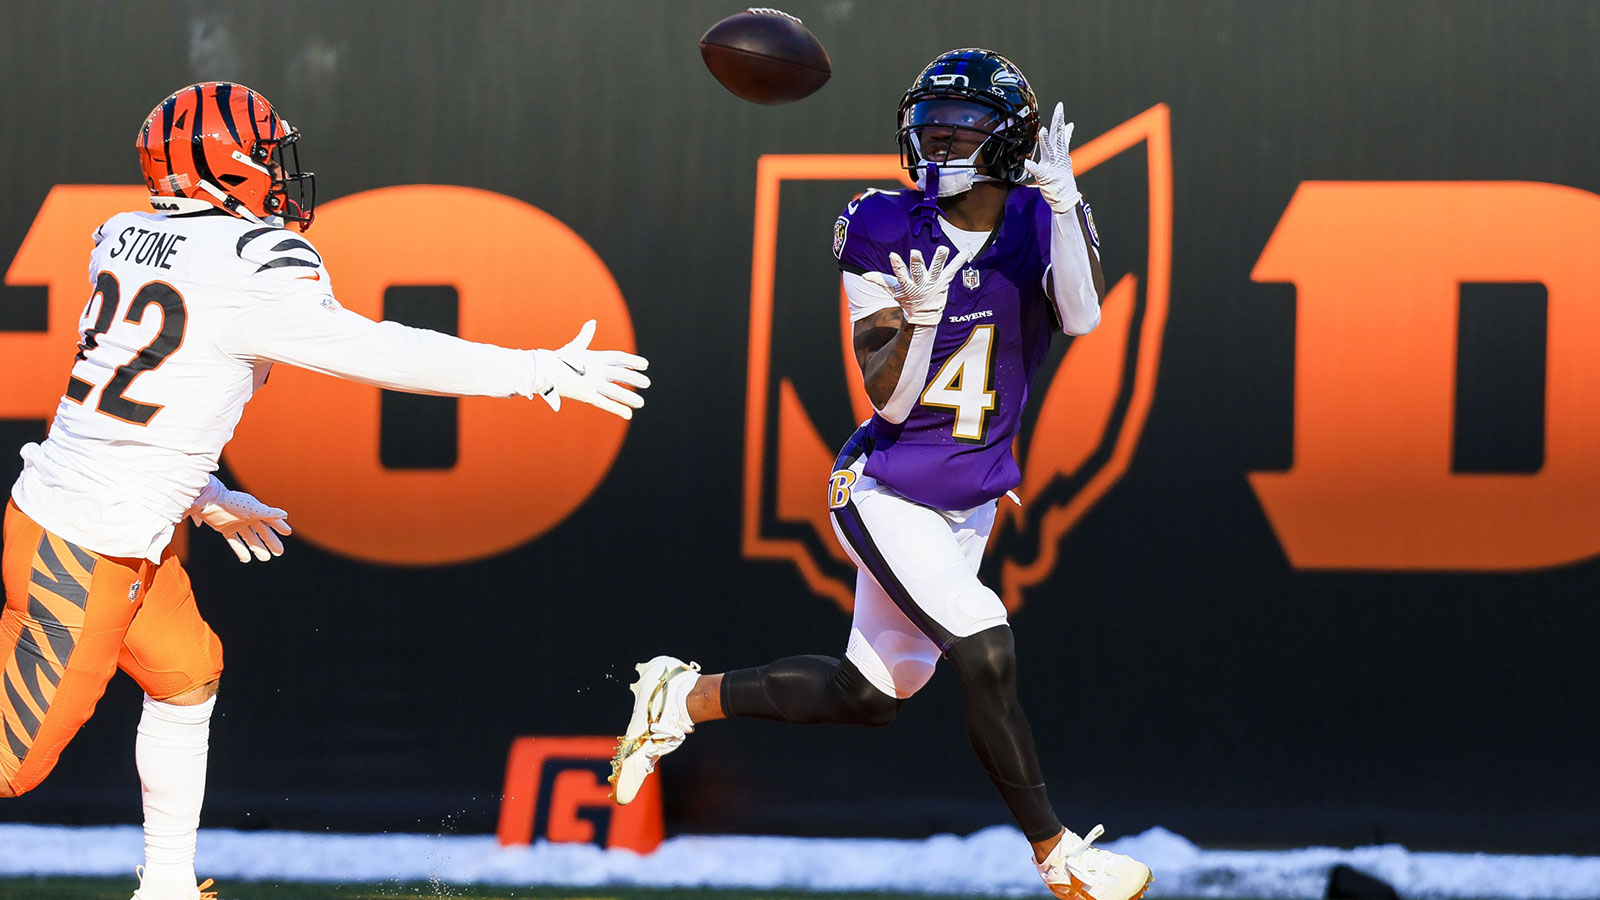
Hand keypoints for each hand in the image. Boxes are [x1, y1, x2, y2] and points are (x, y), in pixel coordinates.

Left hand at [190, 482, 291, 562]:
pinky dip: (240, 550)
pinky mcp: (225, 529)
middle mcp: (248, 517)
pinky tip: (246, 559)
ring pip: (251, 538)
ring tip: (265, 558)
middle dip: (271, 541)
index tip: (287, 532)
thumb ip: (268, 513)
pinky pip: (235, 542)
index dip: (279, 526)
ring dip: (258, 548)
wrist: (209, 501)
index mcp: (256, 510)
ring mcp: (237, 524)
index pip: (271, 519)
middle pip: (262, 532)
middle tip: (279, 552)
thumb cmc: (232, 503)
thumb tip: (285, 515)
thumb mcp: (252, 508)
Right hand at [536, 319, 650, 419]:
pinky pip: (605, 403)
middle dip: (635, 379)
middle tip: (647, 383)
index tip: (645, 365)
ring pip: (616, 391)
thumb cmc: (558, 358)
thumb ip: (586, 335)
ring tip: (641, 403)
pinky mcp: (586, 395)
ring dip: (629, 397)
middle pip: (621, 374)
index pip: (619, 357)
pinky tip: (628, 414)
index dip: (633, 361)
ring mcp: (592, 383)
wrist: (543, 370)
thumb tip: (592, 322)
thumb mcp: (575, 346)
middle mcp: (597, 370)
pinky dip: (617, 409)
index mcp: (596, 357)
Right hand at [863, 246, 970, 326]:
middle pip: (918, 271)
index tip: (893, 255)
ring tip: (943, 248)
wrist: (924, 315)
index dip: (897, 265)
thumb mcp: (893, 291)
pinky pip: (952, 270)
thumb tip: (864, 276)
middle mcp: (921, 283)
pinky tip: (967, 251)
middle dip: (916, 262)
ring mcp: (934, 282)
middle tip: (914, 252)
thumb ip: (880, 281)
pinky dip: (959, 260)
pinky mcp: (944, 281)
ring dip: (939, 259)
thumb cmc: (907, 299)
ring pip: (937, 269)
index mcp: (908, 285)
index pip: (900, 274)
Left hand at [1024, 102, 1081, 213]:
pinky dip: (1033, 167)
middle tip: (1059, 109)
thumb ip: (1063, 141)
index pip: (1059, 133)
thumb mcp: (1063, 156)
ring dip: (1046, 141)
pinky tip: (1027, 164)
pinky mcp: (1046, 178)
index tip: (1060, 107)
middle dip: (1058, 122)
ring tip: (1042, 130)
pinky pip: (1039, 172)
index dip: (1059, 120)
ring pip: (1049, 151)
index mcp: (1059, 152)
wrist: (1065, 197)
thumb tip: (1069, 126)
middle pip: (1058, 137)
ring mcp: (1052, 167)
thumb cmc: (1061, 178)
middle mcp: (1057, 157)